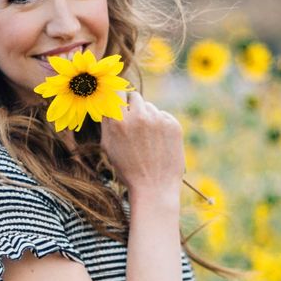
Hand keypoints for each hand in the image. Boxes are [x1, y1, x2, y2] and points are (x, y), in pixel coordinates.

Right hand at [100, 90, 184, 205]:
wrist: (154, 187)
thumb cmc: (127, 169)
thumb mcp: (108, 145)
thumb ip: (107, 121)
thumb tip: (107, 101)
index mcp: (118, 121)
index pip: (116, 92)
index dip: (117, 97)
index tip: (119, 102)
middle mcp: (138, 116)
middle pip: (134, 96)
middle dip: (132, 106)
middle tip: (133, 121)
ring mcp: (158, 119)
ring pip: (149, 107)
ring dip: (146, 116)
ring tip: (146, 139)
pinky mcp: (173, 124)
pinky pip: (163, 116)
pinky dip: (160, 125)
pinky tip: (158, 142)